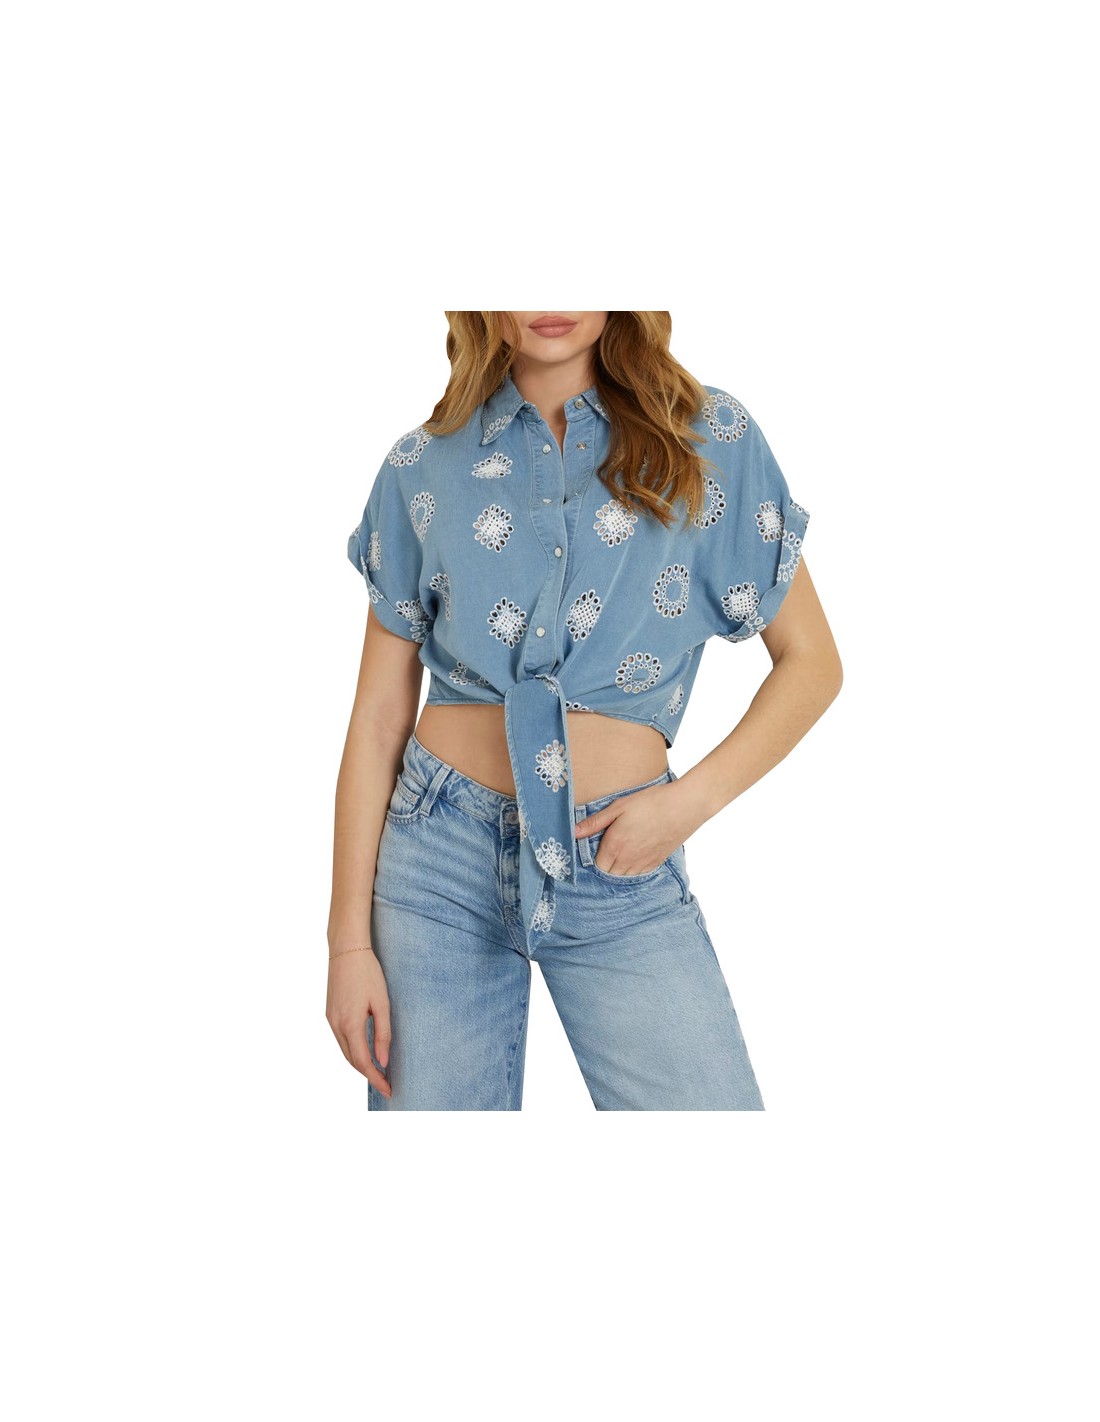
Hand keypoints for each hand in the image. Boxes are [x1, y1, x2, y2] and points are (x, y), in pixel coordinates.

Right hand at [326, 947, 392, 1098]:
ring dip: (360, 1064)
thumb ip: (383, 1033)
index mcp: (350, 1024)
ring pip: (345, 1052)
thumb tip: (383, 1061)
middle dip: (369, 1075)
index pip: (363, 1063)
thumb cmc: (367, 973)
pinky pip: (341, 1040)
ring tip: (378, 1072)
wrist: (346, 949)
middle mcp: (336, 1025)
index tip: (389, 1090)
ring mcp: (330, 1020)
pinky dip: (352, 1051)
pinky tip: (364, 1051)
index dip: (376, 1079)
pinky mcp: (329, 1013)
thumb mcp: (382, 1003)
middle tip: (387, 1084)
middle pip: (352, 1061)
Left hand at [573, 779, 700, 876]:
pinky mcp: (657, 862)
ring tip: (617, 855)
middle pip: (609, 874)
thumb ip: (595, 822)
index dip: (592, 859)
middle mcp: (628, 859)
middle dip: (604, 866)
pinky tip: (633, 857)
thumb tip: (573, 832)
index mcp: (615, 845)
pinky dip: (632, 870)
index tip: (593, 849)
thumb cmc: (651, 802)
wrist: (684, 806)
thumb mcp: (619, 807)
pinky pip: (639, 875)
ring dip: (617, 870)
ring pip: (624, 877)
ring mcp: (644, 863)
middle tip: (604, 852)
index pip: (596, 866)